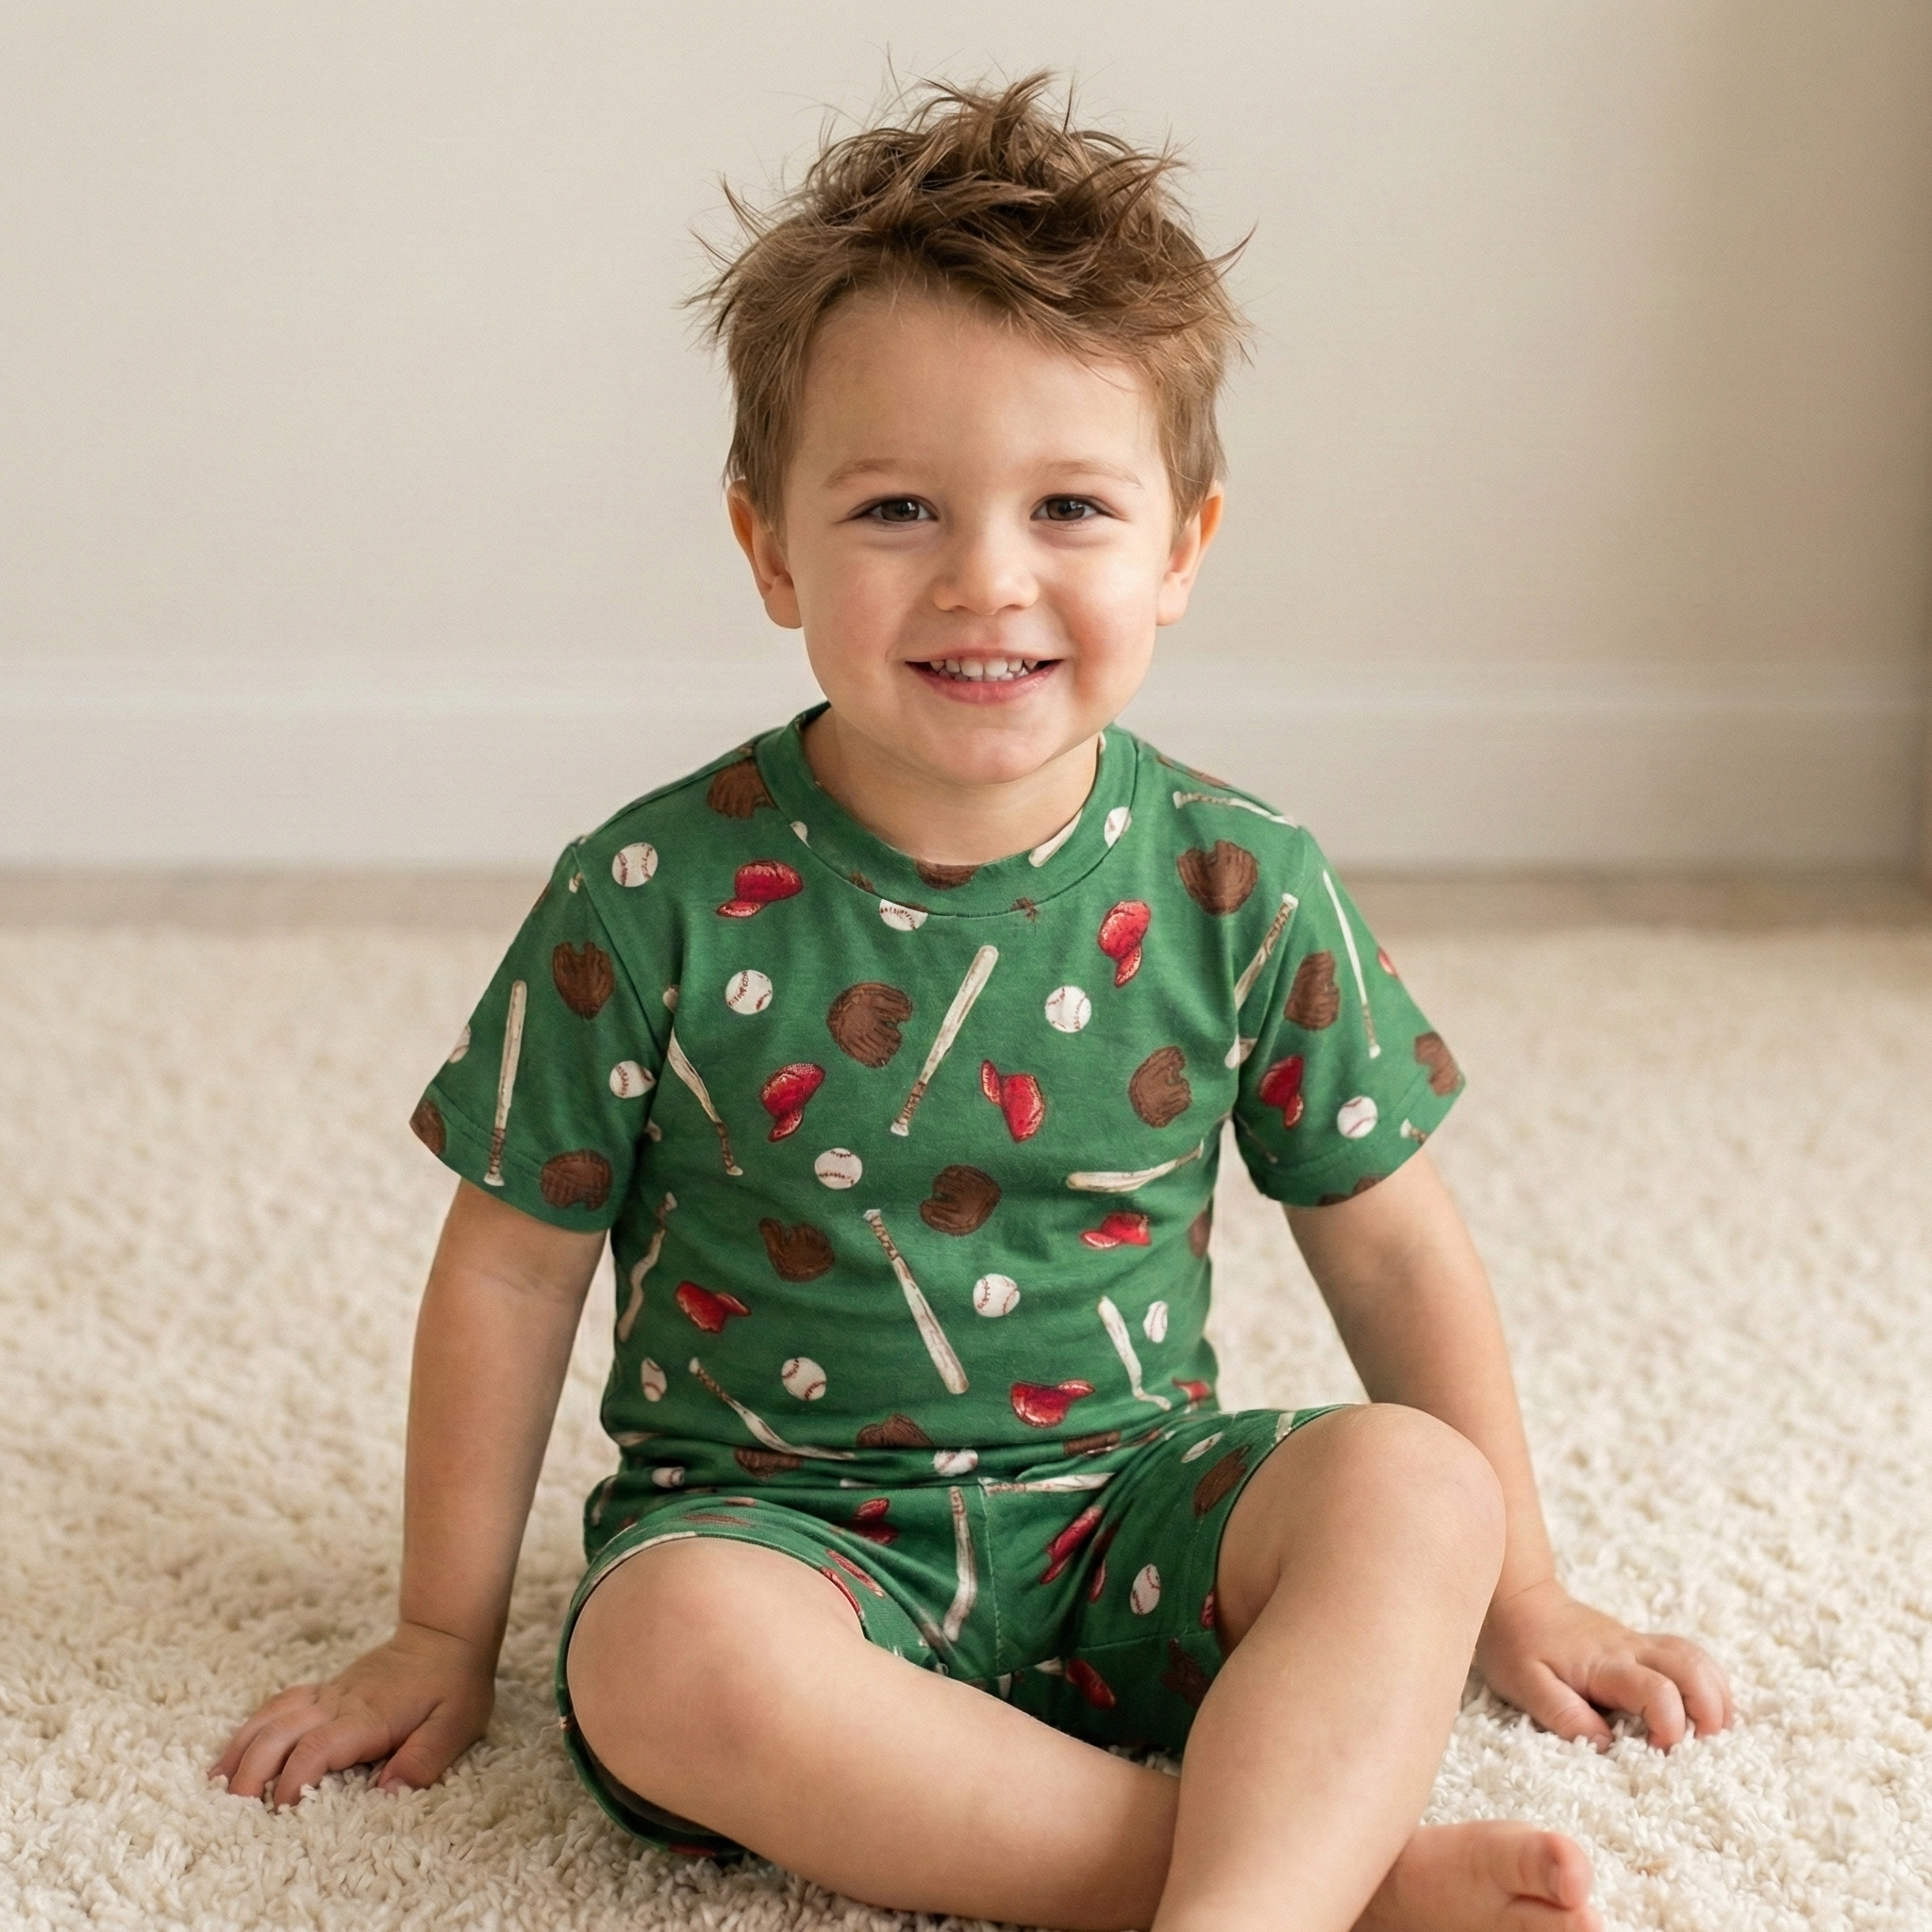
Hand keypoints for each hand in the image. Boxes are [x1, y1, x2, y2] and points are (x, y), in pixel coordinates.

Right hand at [209, 1622, 494, 1808]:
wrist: (447, 1634)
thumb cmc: (454, 1684)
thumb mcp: (455, 1725)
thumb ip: (424, 1759)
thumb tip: (388, 1794)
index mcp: (368, 1717)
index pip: (317, 1749)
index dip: (293, 1781)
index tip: (280, 1813)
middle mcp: (339, 1703)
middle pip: (279, 1735)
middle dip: (251, 1773)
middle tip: (232, 1811)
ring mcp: (327, 1694)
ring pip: (271, 1717)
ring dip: (242, 1749)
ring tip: (217, 1786)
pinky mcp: (324, 1690)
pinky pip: (278, 1705)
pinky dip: (251, 1728)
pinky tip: (237, 1750)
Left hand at [1476, 1577, 1731, 1749]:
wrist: (1515, 1594)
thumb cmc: (1516, 1643)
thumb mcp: (1525, 1684)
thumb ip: (1564, 1714)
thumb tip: (1606, 1747)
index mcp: (1605, 1664)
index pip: (1658, 1692)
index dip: (1670, 1727)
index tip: (1657, 1752)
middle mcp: (1631, 1649)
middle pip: (1694, 1670)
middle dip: (1711, 1712)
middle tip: (1702, 1747)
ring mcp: (1639, 1644)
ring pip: (1698, 1660)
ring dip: (1716, 1697)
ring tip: (1711, 1734)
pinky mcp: (1641, 1645)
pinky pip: (1689, 1658)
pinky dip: (1707, 1684)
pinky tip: (1702, 1711)